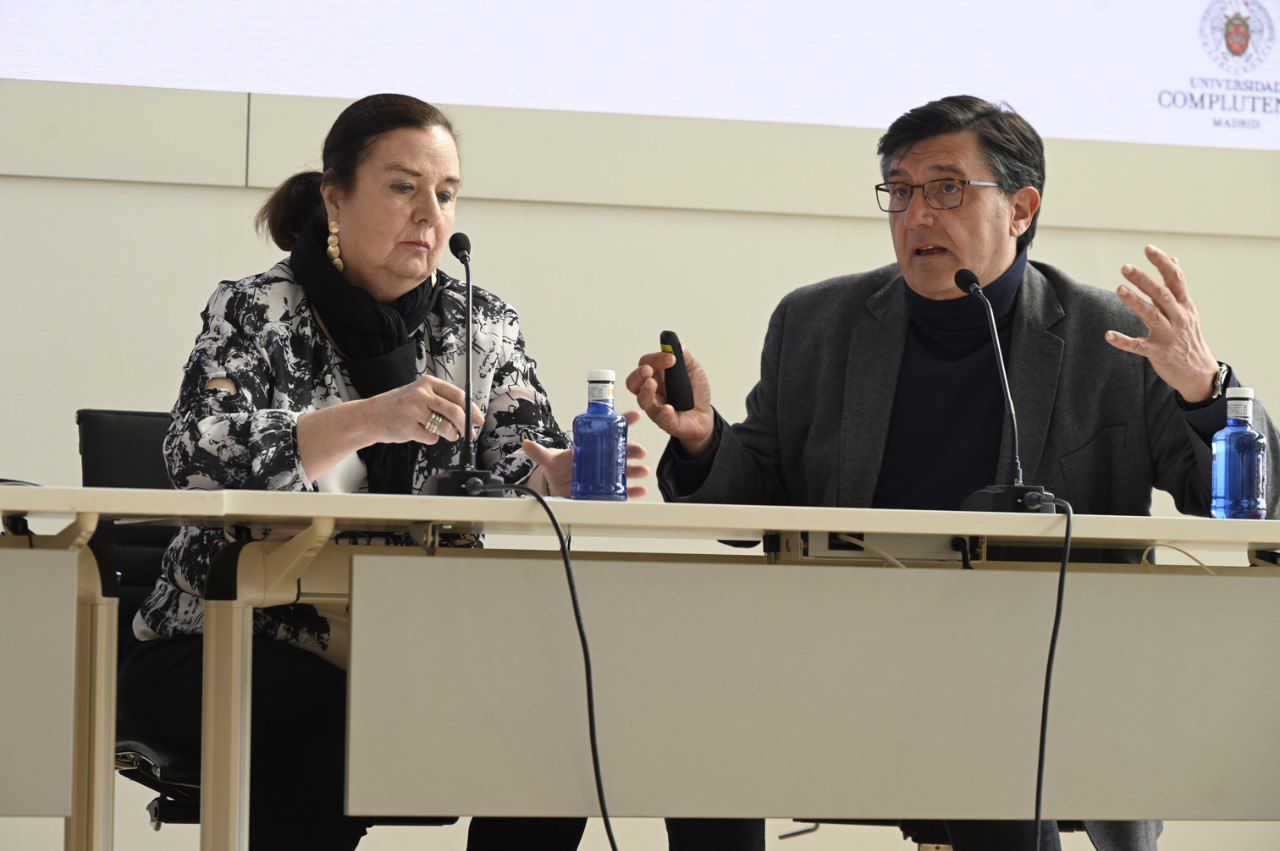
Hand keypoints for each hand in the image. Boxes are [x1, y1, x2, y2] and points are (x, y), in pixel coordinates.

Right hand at [361, 375, 484, 445]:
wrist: (369, 417)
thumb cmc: (397, 407)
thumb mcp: (418, 395)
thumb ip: (440, 401)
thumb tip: (468, 416)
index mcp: (427, 383)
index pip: (458, 395)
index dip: (472, 409)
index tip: (479, 419)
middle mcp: (421, 393)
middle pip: (455, 411)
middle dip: (466, 425)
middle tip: (470, 433)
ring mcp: (414, 410)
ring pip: (445, 425)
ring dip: (450, 434)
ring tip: (448, 435)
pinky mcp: (408, 426)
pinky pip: (431, 437)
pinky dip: (430, 439)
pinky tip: (420, 433)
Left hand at [521, 410, 651, 497]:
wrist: (557, 489)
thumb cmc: (558, 469)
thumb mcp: (549, 459)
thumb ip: (539, 452)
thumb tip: (525, 443)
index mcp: (591, 446)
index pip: (609, 429)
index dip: (622, 421)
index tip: (635, 416)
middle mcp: (602, 458)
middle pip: (620, 451)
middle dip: (632, 450)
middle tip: (640, 451)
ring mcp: (605, 474)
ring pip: (625, 470)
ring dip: (636, 469)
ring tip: (642, 470)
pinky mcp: (607, 490)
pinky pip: (623, 490)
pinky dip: (633, 491)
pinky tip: (641, 490)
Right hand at [625, 345, 715, 455]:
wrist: (705, 415)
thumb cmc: (694, 392)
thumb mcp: (694, 370)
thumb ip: (685, 357)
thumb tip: (676, 345)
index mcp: (656, 375)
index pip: (646, 363)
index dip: (655, 359)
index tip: (671, 358)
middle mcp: (651, 391)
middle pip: (633, 382)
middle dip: (638, 375)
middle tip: (648, 370)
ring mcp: (656, 407)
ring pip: (642, 400)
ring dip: (645, 391)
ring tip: (652, 383)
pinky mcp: (666, 422)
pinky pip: (661, 419)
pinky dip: (663, 413)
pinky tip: (668, 408)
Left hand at [1106, 244, 1219, 402]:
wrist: (1199, 372)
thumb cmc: (1188, 336)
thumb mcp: (1188, 309)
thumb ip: (1176, 286)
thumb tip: (1174, 259)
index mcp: (1185, 305)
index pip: (1175, 279)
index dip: (1162, 263)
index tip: (1147, 248)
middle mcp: (1179, 318)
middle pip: (1162, 295)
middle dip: (1144, 280)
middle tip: (1125, 267)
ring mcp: (1169, 336)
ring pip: (1152, 316)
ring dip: (1135, 302)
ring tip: (1119, 289)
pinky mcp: (1159, 353)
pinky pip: (1139, 346)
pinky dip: (1123, 341)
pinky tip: (1108, 335)